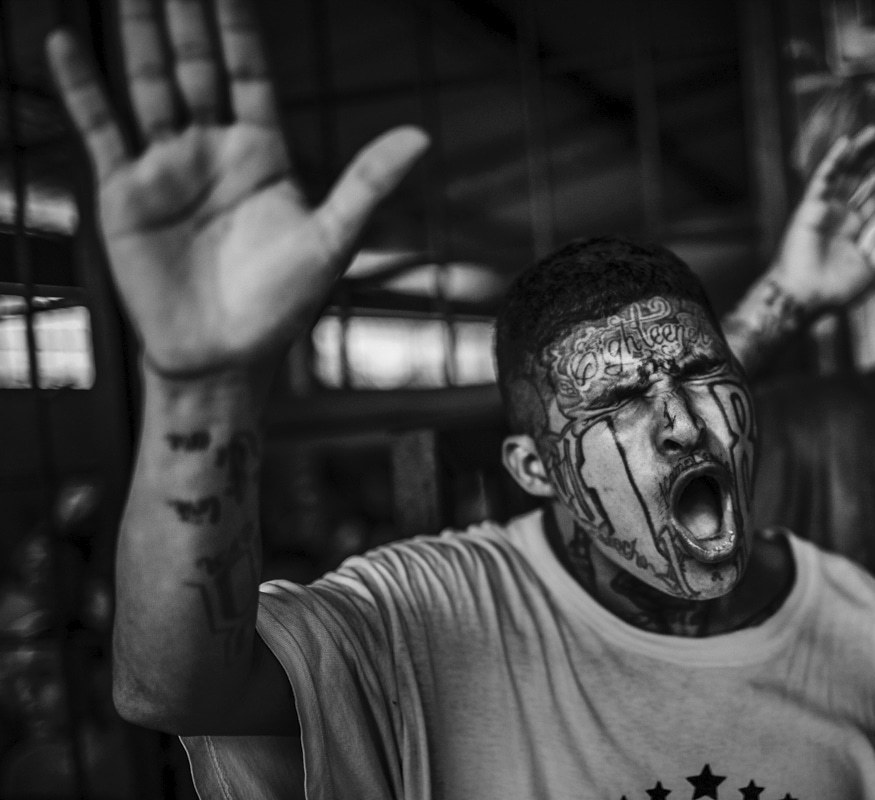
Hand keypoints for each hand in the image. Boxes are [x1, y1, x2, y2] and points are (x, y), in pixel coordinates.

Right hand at [46, 0, 426, 379]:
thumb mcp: (332, 239)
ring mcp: (168, 167)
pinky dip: (82, 88)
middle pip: (195, 66)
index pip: (249, 72)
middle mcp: (214, 149)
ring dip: (139, 36)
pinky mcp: (125, 192)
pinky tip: (66, 42)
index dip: (238, 27)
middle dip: (185, 17)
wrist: (225, 356)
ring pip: (149, 84)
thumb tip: (422, 135)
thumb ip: (368, 182)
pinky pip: (100, 128)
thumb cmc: (284, 304)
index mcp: (264, 152)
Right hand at [771, 126, 874, 311]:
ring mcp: (826, 210)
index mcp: (856, 231)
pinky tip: (847, 143)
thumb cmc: (836, 291)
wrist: (808, 299)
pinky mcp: (810, 207)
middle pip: (863, 181)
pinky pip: (823, 179)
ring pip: (845, 174)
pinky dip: (834, 161)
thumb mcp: (873, 268)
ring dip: (860, 153)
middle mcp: (841, 217)